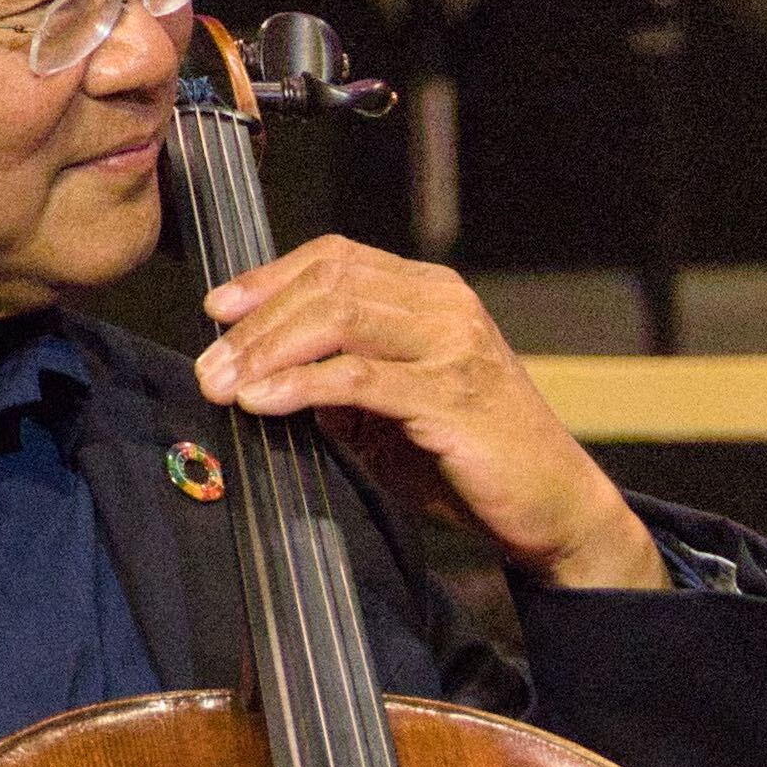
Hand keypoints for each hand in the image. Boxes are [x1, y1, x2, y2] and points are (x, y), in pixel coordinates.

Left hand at [195, 233, 659, 591]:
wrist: (556, 508)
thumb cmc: (476, 460)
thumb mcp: (396, 412)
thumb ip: (343, 385)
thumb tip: (264, 378)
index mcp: (432, 296)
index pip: (336, 258)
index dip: (269, 277)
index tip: (219, 310)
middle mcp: (445, 306)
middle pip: (328, 282)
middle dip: (256, 322)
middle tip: (210, 364)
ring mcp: (452, 346)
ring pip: (338, 317)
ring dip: (268, 350)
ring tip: (225, 383)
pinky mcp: (451, 395)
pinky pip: (359, 377)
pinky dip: (301, 385)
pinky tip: (265, 402)